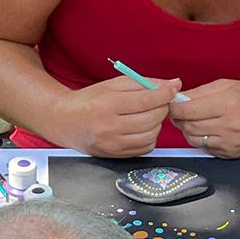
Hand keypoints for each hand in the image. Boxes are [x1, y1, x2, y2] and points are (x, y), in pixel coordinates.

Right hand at [61, 75, 181, 157]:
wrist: (65, 122)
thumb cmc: (90, 100)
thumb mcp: (112, 85)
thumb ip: (143, 82)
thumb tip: (174, 84)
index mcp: (106, 104)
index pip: (145, 100)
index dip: (164, 94)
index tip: (171, 90)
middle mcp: (108, 127)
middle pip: (151, 119)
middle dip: (162, 108)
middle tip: (158, 102)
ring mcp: (112, 144)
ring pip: (151, 135)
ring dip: (156, 123)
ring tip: (147, 115)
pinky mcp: (115, 155)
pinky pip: (145, 148)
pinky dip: (149, 136)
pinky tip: (140, 128)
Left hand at [170, 80, 239, 158]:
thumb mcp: (229, 85)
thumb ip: (201, 92)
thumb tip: (178, 99)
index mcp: (228, 104)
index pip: (187, 110)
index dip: (174, 107)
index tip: (172, 103)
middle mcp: (229, 126)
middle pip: (187, 126)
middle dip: (179, 118)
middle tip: (182, 111)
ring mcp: (230, 143)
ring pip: (193, 139)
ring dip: (189, 130)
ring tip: (198, 119)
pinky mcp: (231, 154)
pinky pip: (205, 148)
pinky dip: (202, 139)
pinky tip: (211, 130)